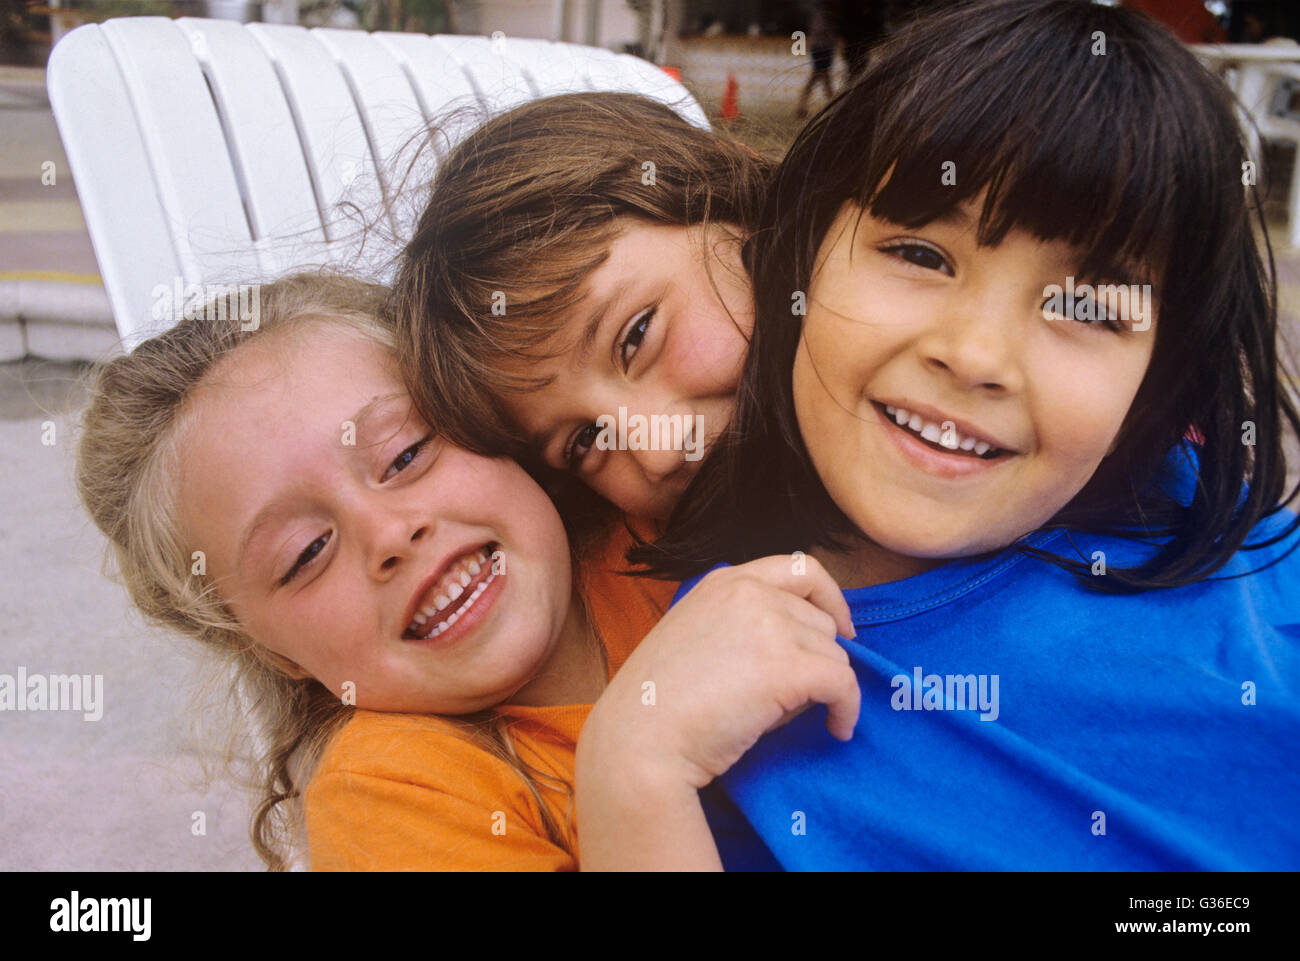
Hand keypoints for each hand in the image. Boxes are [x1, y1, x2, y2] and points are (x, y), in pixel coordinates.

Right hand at [580, 554, 860, 791]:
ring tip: (794, 717)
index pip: (799, 568)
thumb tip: (808, 651)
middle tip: (795, 696)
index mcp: (724, 581)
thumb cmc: (659, 703)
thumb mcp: (697, 637)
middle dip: (817, 658)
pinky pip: (844, 684)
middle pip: (820, 621)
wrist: (640, 739)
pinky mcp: (787, 666)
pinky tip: (837, 729)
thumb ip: (744, 626)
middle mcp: (750, 592)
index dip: (829, 598)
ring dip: (825, 687)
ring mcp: (769, 625)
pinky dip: (848, 709)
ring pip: (834, 655)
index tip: (840, 629)